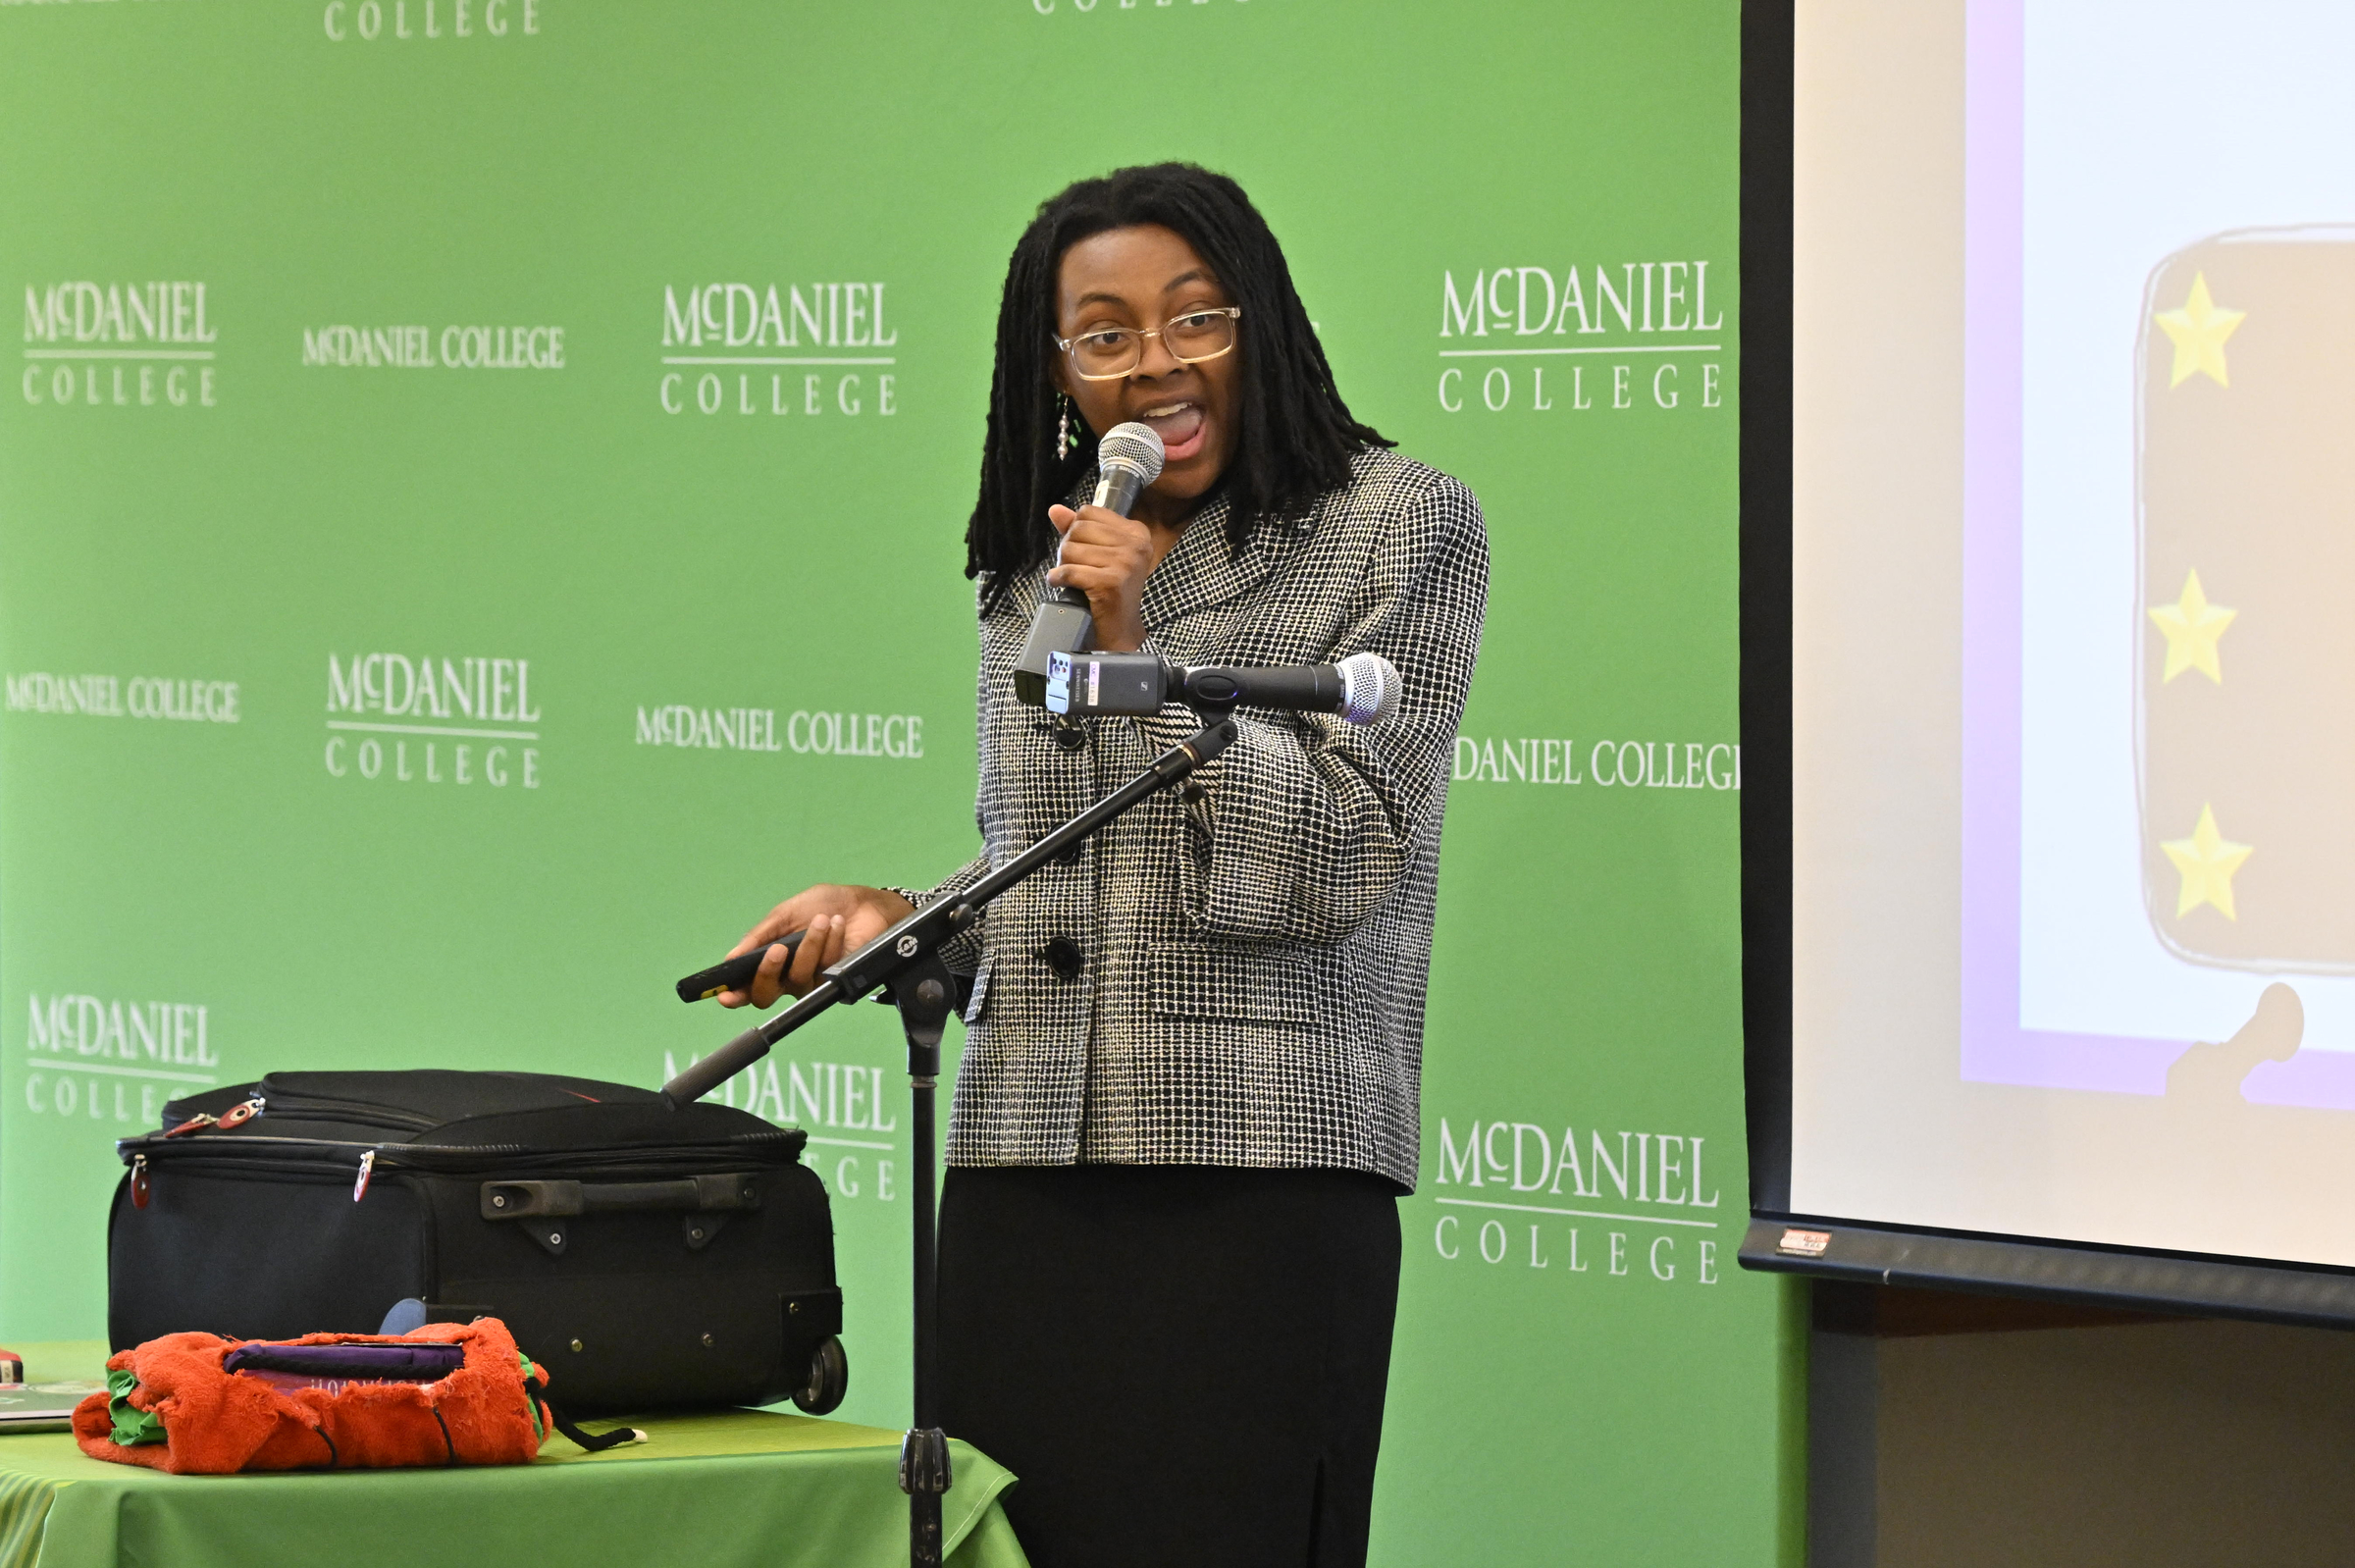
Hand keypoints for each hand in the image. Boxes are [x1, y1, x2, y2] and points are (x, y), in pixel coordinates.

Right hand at [717, 884, 915, 1007]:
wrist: (863, 903)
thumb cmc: (823, 906)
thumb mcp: (785, 914)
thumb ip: (759, 936)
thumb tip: (730, 959)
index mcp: (771, 963)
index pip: (746, 987)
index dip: (733, 995)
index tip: (724, 995)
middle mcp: (787, 979)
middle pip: (765, 996)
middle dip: (767, 972)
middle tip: (778, 950)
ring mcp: (812, 983)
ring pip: (799, 980)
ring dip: (810, 947)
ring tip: (822, 921)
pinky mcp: (836, 983)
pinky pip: (825, 972)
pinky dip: (830, 945)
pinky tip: (836, 926)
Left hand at [1046, 503, 1156, 652]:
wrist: (1120, 630)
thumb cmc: (1109, 591)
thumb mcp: (1099, 554)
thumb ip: (1078, 529)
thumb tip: (1055, 509)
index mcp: (1136, 532)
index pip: (1088, 512)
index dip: (1076, 531)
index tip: (1083, 551)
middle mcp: (1135, 544)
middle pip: (1078, 528)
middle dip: (1068, 548)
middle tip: (1075, 566)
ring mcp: (1125, 563)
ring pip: (1071, 549)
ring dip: (1063, 565)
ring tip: (1073, 578)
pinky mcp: (1111, 583)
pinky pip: (1069, 571)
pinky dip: (1058, 579)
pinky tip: (1060, 585)